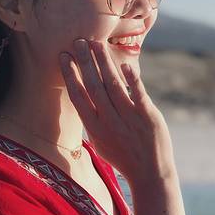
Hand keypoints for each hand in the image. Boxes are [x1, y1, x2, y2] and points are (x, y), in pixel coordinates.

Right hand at [58, 38, 174, 183]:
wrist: (150, 173)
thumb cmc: (122, 157)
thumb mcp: (100, 143)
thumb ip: (91, 120)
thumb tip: (81, 98)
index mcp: (95, 128)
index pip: (78, 96)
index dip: (70, 75)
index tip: (64, 56)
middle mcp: (109, 122)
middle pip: (93, 86)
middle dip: (85, 62)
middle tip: (79, 41)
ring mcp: (129, 118)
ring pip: (113, 85)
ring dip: (104, 62)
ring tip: (96, 44)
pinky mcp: (148, 116)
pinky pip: (138, 94)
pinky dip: (132, 79)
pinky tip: (125, 65)